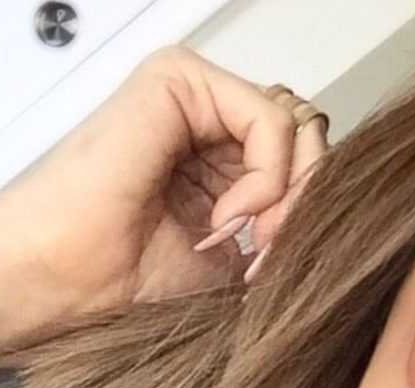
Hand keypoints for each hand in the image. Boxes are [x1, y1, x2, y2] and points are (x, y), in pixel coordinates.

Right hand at [0, 44, 329, 318]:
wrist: (73, 280)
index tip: (273, 265)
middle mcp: (210, 122)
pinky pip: (271, 120)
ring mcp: (195, 96)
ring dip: (289, 195)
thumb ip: (284, 228)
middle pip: (307, 142)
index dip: (307, 214)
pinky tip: (228, 215)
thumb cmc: (134, 279)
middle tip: (268, 253)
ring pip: (297, 131)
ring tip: (245, 239)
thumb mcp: (240, 258)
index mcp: (222, 160)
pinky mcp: (180, 80)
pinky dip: (267, 176)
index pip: (302, 164)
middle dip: (304, 204)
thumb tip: (341, 223)